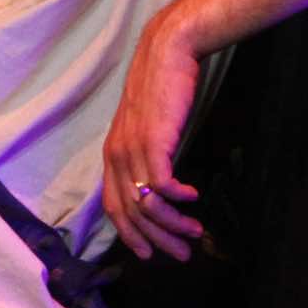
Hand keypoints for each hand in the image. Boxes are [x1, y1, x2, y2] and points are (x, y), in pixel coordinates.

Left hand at [101, 19, 204, 260]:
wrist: (167, 52)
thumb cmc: (162, 89)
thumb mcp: (148, 128)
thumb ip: (149, 154)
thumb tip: (162, 185)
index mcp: (112, 154)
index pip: (113, 207)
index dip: (130, 235)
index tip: (150, 253)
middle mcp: (116, 155)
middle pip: (130, 213)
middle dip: (155, 241)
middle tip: (181, 255)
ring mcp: (131, 148)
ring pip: (146, 204)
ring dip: (172, 225)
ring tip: (194, 232)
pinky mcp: (152, 140)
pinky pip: (161, 184)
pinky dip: (178, 198)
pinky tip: (193, 197)